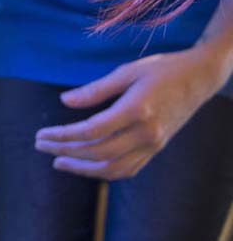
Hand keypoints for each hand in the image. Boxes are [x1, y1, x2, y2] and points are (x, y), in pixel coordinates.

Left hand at [34, 47, 224, 179]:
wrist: (199, 78)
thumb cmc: (161, 69)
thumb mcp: (126, 71)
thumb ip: (95, 89)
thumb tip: (64, 101)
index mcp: (136, 110)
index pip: (92, 131)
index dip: (64, 136)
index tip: (42, 135)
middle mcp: (146, 133)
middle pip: (98, 152)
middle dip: (66, 152)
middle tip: (41, 145)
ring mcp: (154, 145)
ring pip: (113, 168)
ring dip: (82, 168)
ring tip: (58, 161)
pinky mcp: (157, 149)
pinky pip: (128, 169)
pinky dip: (104, 171)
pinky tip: (86, 165)